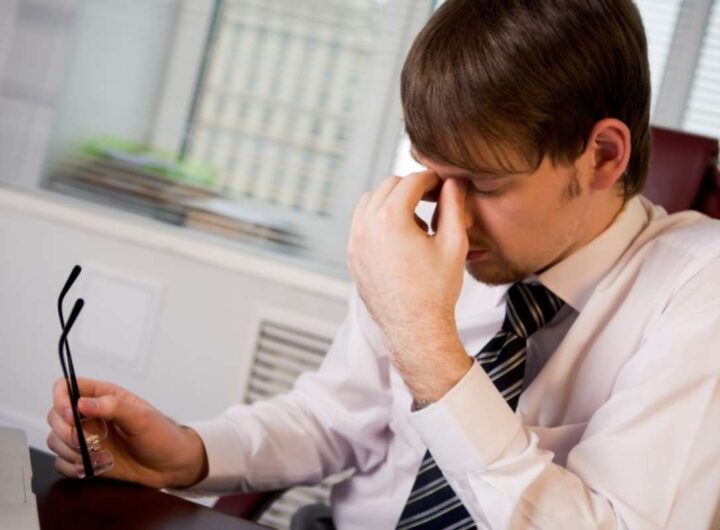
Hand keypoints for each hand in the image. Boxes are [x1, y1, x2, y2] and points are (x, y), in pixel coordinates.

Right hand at [46, 377, 207, 488]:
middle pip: (55, 415)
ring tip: (100, 456)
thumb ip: (113, 407)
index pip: (67, 387)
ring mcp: (86, 437)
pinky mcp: (85, 459)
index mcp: (104, 396)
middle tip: (86, 442)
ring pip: (56, 440)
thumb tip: (81, 403)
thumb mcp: (142, 418)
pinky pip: (62, 463)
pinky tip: (97, 467)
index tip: (70, 415)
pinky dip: (74, 468)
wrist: (171, 466)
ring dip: (72, 452)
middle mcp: (91, 415)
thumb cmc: (162, 435)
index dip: (61, 399)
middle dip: (66, 432)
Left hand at [347, 171, 471, 400]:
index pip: (411, 182)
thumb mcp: (453, 244)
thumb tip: (453, 182)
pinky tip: (400, 236)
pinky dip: (377, 219)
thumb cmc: (436, 291)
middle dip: (411, 188)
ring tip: (415, 221)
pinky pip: (361, 223)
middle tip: (432, 199)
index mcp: (390, 219)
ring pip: (369, 201)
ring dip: (391, 201)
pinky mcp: (352, 256)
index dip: (431, 179)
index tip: (443, 185)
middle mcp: (366, 227)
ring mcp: (355, 242)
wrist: (415, 329)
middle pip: (388, 186)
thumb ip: (453, 206)